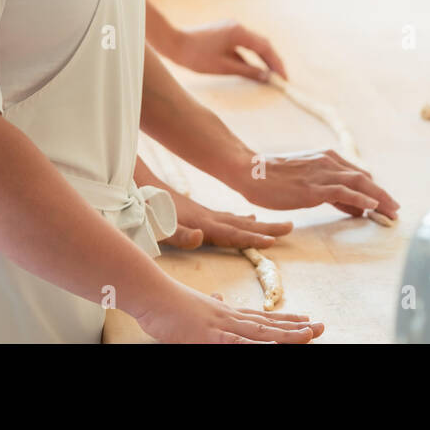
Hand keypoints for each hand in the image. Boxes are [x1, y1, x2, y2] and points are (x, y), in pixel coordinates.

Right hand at [131, 280, 322, 343]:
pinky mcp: (208, 335)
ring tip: (309, 335)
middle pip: (269, 324)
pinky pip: (236, 343)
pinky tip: (272, 346)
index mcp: (226, 312)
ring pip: (260, 332)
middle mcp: (229, 317)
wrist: (151, 293)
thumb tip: (219, 298)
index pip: (262, 317)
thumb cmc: (167, 302)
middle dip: (296, 327)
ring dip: (285, 335)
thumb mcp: (194, 304)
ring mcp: (220, 326)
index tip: (306, 320)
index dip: (286, 320)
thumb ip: (211, 305)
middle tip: (321, 327)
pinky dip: (255, 345)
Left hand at [159, 188, 294, 249]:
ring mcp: (206, 215)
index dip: (251, 239)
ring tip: (278, 227)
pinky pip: (228, 219)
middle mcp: (209, 218)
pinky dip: (242, 220)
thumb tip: (200, 237)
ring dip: (258, 225)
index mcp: (202, 224)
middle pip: (243, 225)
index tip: (272, 241)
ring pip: (238, 221)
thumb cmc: (148, 212)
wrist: (140, 187)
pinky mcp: (200, 214)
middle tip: (290, 227)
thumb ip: (179, 234)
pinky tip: (249, 219)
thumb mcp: (159, 226)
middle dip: (266, 228)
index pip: (231, 233)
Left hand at [169, 20, 287, 81]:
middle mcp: (237, 27)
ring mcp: (231, 29)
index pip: (265, 48)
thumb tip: (266, 77)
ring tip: (271, 76)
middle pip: (262, 44)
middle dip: (272, 61)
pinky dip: (250, 57)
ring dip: (262, 59)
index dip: (276, 64)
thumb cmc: (195, 56)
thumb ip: (247, 71)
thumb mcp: (223, 67)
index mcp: (239, 33)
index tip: (283, 78)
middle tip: (281, 78)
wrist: (172, 43)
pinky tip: (253, 70)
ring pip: (253, 45)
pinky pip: (242, 46)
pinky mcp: (224, 34)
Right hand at [235, 149, 400, 221]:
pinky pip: (343, 192)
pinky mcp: (313, 187)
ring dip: (378, 198)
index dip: (375, 189)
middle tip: (396, 209)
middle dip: (383, 194)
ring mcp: (321, 173)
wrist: (250, 171)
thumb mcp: (307, 182)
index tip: (387, 203)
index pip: (358, 174)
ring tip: (391, 211)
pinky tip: (371, 207)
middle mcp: (328, 162)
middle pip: (364, 178)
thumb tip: (355, 206)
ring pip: (359, 183)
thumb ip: (330, 191)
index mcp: (326, 158)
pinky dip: (361, 198)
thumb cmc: (274, 179)